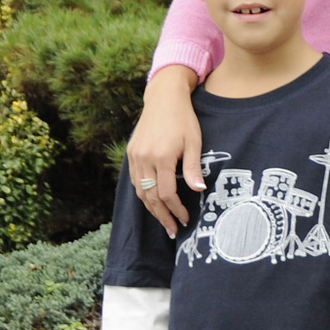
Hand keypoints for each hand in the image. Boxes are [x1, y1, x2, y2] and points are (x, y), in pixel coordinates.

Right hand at [125, 67, 204, 238]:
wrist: (164, 98)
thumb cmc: (184, 120)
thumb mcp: (194, 142)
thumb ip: (193, 168)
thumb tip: (198, 191)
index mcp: (161, 157)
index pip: (166, 193)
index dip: (176, 209)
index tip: (185, 219)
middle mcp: (144, 159)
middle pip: (150, 197)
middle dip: (162, 216)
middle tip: (173, 230)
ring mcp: (135, 156)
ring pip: (140, 191)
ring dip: (151, 208)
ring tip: (164, 221)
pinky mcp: (131, 153)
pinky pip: (136, 180)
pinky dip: (143, 194)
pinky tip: (152, 202)